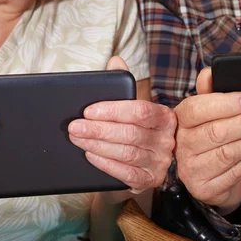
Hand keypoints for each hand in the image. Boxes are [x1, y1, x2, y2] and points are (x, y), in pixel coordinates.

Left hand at [68, 56, 175, 199]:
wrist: (141, 164)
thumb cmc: (132, 130)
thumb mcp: (130, 108)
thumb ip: (123, 84)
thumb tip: (115, 61)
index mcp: (165, 117)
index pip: (140, 111)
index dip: (113, 110)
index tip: (88, 111)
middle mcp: (167, 140)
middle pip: (130, 133)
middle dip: (98, 130)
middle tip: (74, 126)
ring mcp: (160, 162)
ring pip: (127, 153)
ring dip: (98, 145)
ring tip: (77, 138)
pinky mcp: (150, 180)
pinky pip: (126, 173)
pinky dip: (106, 164)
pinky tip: (90, 155)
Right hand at [175, 68, 240, 214]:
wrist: (213, 178)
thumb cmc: (214, 137)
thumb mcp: (210, 113)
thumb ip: (211, 91)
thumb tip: (210, 72)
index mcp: (180, 120)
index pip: (197, 109)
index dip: (225, 104)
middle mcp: (182, 145)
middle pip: (216, 132)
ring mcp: (191, 170)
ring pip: (228, 153)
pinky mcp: (205, 189)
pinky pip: (235, 172)